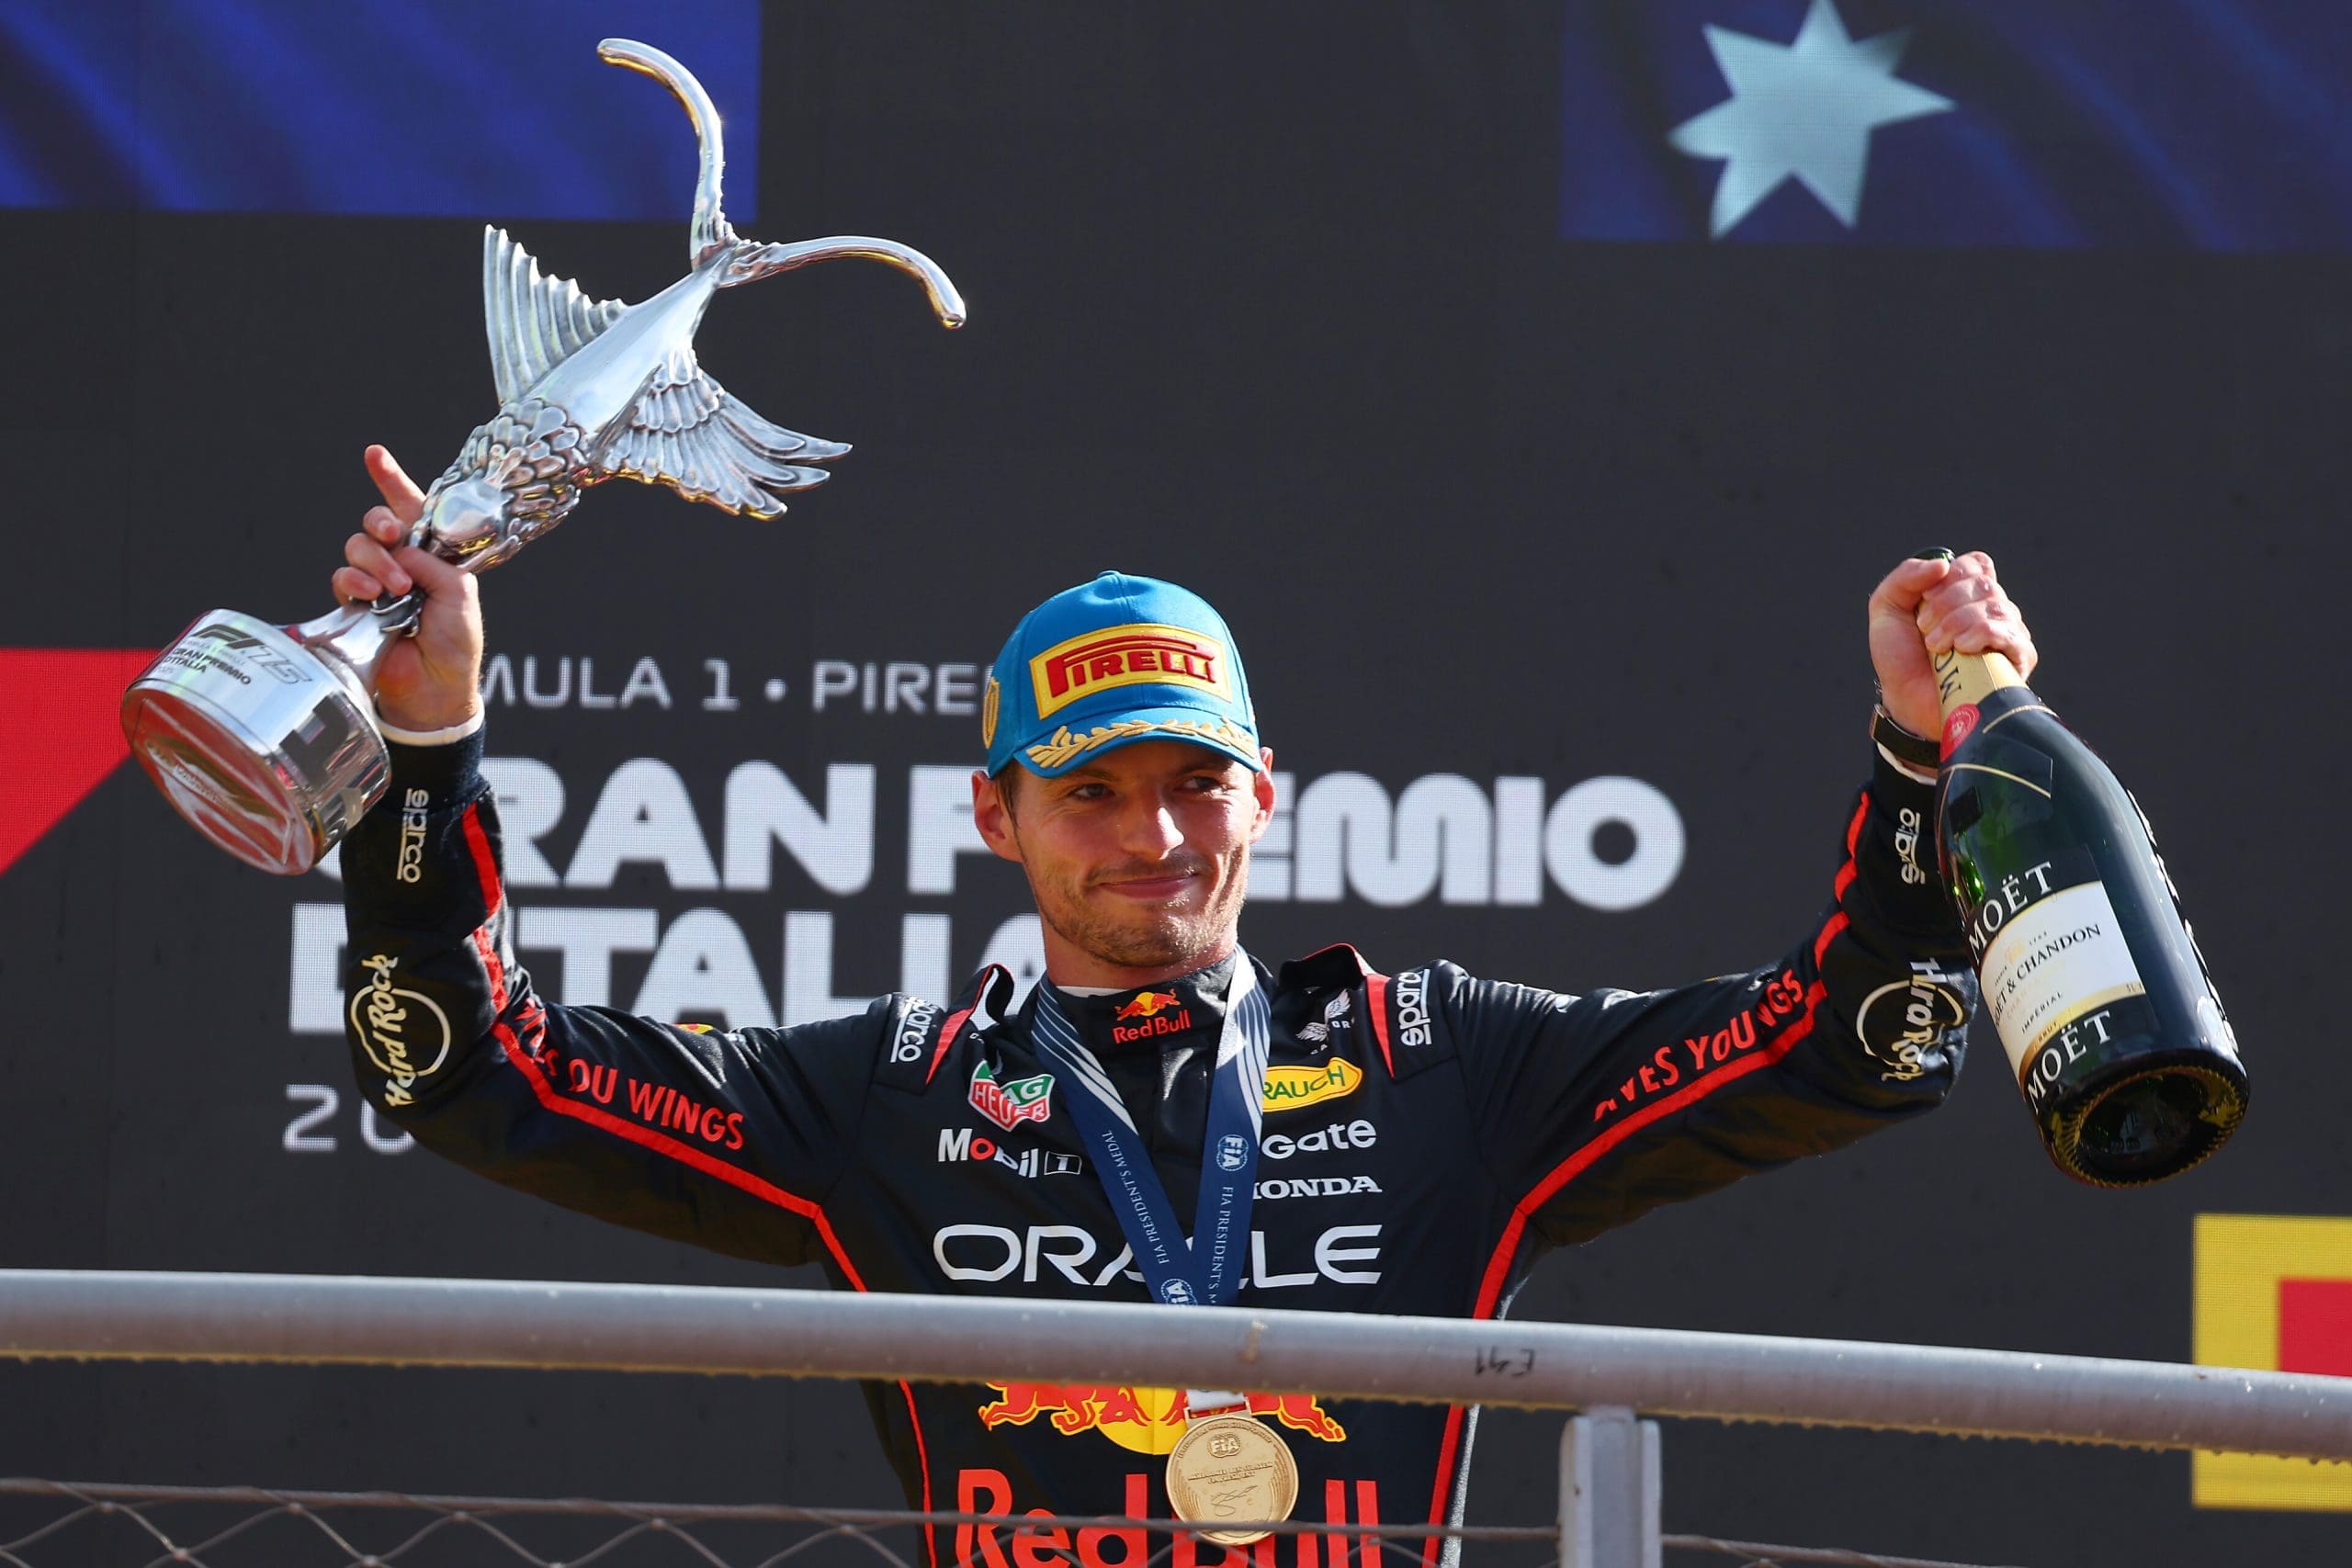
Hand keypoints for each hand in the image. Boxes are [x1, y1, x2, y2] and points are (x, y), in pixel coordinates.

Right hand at [330, 446, 483, 733]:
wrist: (435, 689)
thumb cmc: (455, 644)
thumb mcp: (459, 595)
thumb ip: (431, 564)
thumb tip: (399, 550)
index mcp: (433, 554)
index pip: (413, 510)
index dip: (392, 481)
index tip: (374, 455)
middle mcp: (403, 563)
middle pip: (377, 522)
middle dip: (381, 521)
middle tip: (394, 535)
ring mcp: (377, 583)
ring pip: (358, 548)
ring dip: (375, 561)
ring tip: (395, 588)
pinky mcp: (356, 605)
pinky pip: (343, 577)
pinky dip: (355, 581)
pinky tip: (371, 597)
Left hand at [1868, 551, 2037, 738]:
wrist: (1905, 701)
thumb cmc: (1900, 658)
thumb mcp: (1887, 608)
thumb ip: (1905, 577)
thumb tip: (1942, 565)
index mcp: (1966, 594)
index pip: (1977, 564)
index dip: (1952, 576)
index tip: (1925, 598)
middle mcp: (1992, 610)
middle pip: (1984, 583)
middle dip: (1945, 603)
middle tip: (1925, 629)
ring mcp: (2008, 633)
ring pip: (1996, 606)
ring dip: (1957, 623)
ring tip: (1937, 646)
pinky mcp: (2017, 659)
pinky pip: (2008, 632)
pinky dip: (1980, 634)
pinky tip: (1962, 649)